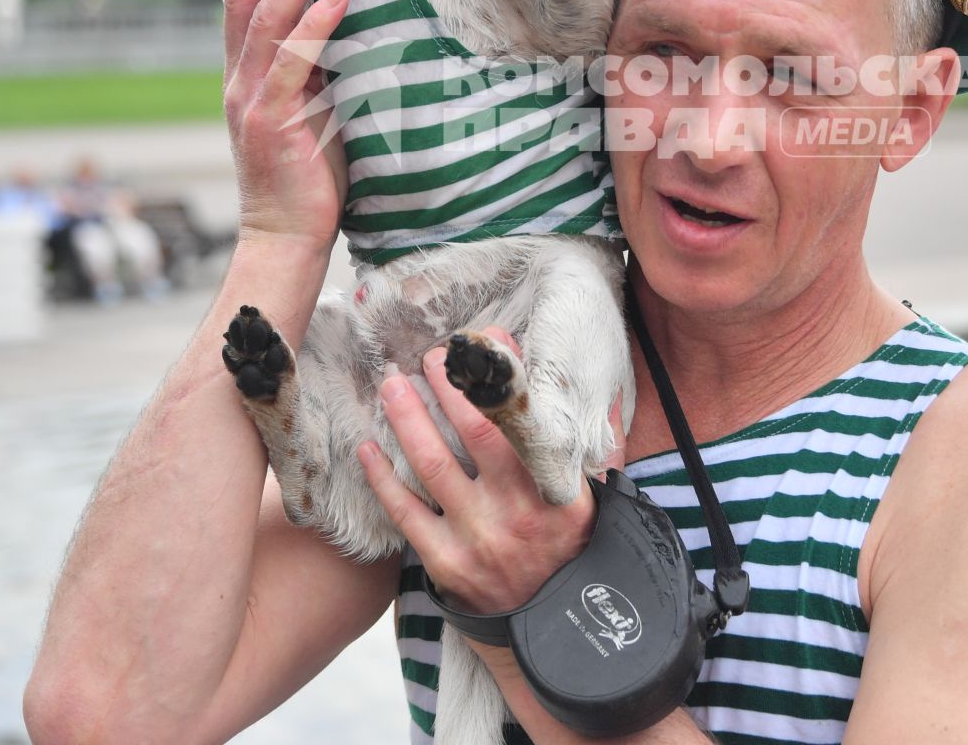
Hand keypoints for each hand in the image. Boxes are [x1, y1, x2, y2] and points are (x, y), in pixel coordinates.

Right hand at [222, 0, 350, 249]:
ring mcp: (253, 101)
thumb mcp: (307, 113)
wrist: (285, 239)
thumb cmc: (305, 180)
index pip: (239, 3)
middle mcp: (239, 82)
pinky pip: (294, 63)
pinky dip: (316, 23)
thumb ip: (310, 73)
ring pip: (267, 20)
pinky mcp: (275, 123)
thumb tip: (333, 29)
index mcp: (242, 77)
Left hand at [358, 328, 625, 615]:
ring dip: (409, 419)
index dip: (506, 376)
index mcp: (559, 490)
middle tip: (431, 355)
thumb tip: (598, 390)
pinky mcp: (446, 565)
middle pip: (475, 433)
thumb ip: (596, 446)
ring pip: (433, 465)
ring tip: (393, 385)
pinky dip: (383, 477)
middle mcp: (518, 512)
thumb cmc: (569, 549)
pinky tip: (369, 447)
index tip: (489, 339)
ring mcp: (479, 540)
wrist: (549, 629)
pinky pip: (406, 513)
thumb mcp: (595, 499)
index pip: (528, 420)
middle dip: (449, 386)